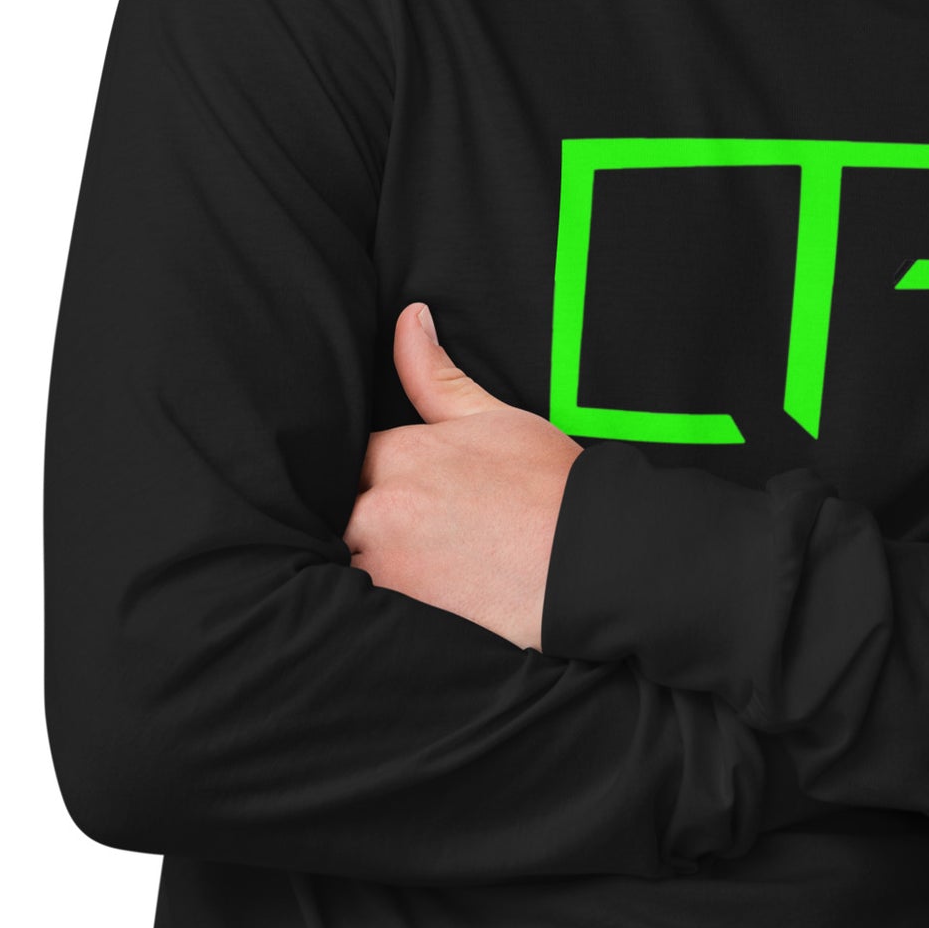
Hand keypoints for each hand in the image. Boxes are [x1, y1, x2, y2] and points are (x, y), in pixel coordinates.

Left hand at [344, 302, 582, 649]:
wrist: (589, 557)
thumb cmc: (548, 483)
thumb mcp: (492, 415)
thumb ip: (433, 372)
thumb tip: (408, 317)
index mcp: (403, 452)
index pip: (351, 458)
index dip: (371, 473)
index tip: (396, 486)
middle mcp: (384, 506)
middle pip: (340, 509)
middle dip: (363, 515)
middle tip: (405, 527)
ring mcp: (387, 562)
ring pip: (345, 556)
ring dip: (364, 557)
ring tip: (411, 561)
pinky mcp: (401, 610)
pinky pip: (363, 603)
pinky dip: (380, 597)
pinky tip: (415, 591)